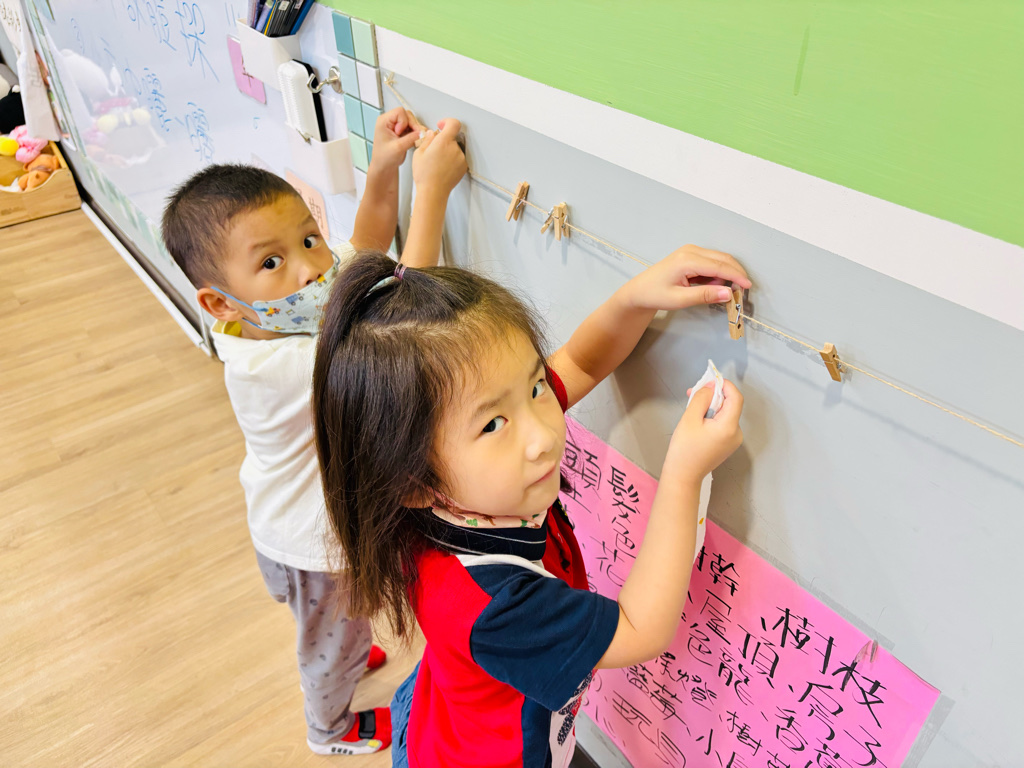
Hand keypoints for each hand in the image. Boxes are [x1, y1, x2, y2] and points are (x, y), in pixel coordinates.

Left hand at [369, 107, 423, 172]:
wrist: (384, 167)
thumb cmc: (384, 158)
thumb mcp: (398, 147)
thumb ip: (411, 138)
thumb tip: (422, 132)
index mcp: (384, 121)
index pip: (400, 112)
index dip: (404, 122)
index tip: (400, 133)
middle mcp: (390, 121)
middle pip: (407, 115)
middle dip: (412, 126)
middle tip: (413, 137)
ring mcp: (396, 126)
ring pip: (411, 121)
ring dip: (415, 130)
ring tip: (413, 140)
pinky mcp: (401, 132)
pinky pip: (412, 128)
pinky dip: (415, 134)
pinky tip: (414, 141)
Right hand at [412, 118, 467, 195]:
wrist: (433, 192)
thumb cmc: (425, 175)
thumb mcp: (419, 153)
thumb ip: (427, 140)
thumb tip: (432, 134)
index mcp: (444, 142)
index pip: (453, 123)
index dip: (447, 122)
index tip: (442, 125)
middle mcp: (455, 148)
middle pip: (452, 137)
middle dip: (443, 140)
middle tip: (433, 150)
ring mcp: (460, 158)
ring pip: (454, 148)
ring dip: (447, 151)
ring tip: (437, 162)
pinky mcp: (463, 166)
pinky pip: (458, 158)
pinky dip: (451, 159)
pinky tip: (442, 167)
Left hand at [622, 244, 751, 310]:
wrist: (639, 291)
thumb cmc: (655, 295)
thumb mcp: (680, 299)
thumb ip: (705, 295)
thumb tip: (728, 293)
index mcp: (687, 260)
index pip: (719, 266)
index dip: (736, 276)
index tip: (748, 287)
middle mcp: (690, 251)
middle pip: (723, 259)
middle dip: (735, 274)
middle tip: (741, 291)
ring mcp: (690, 251)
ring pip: (719, 259)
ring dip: (725, 274)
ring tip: (716, 291)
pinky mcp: (691, 255)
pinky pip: (711, 262)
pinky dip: (716, 274)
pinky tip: (709, 286)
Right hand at [664, 380, 743, 486]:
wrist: (683, 476)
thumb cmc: (684, 449)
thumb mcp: (689, 418)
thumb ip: (701, 398)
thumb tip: (711, 387)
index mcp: (729, 427)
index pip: (736, 398)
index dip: (725, 385)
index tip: (710, 380)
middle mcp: (736, 433)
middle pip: (730, 405)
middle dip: (714, 395)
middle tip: (694, 392)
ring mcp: (733, 440)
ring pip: (726, 414)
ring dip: (711, 406)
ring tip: (692, 407)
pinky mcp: (728, 444)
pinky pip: (723, 423)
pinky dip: (712, 416)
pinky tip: (698, 419)